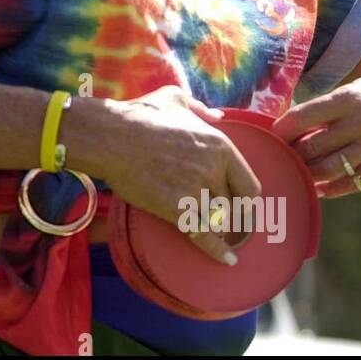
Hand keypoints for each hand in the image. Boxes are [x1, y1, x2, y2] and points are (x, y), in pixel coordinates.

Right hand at [94, 85, 261, 265]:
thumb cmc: (140, 115)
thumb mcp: (175, 98)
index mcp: (220, 145)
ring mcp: (196, 191)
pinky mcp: (177, 209)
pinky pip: (204, 236)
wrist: (111, 136)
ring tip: (225, 241)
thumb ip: (200, 108)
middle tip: (233, 227)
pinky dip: (217, 251)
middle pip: (234, 204)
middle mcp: (214, 169)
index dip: (248, 199)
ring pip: (219, 220)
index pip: (248, 182)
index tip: (245, 208)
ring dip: (221, 230)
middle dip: (234, 217)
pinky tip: (228, 260)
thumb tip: (217, 115)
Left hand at [271, 70, 360, 197]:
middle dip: (292, 154)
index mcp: (350, 98)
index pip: (305, 115)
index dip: (282, 129)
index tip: (270, 136)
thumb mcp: (358, 89)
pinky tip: (318, 190)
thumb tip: (291, 123)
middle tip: (279, 157)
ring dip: (307, 174)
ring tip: (295, 173)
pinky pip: (354, 182)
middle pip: (314, 145)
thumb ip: (329, 107)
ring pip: (330, 167)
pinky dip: (332, 189)